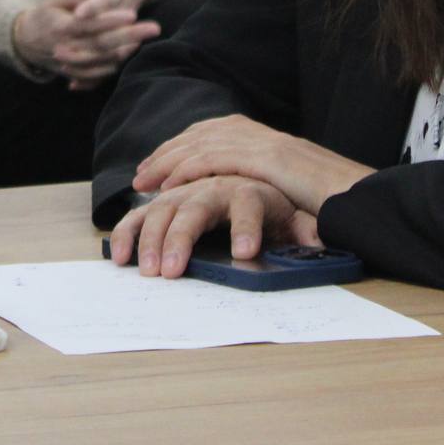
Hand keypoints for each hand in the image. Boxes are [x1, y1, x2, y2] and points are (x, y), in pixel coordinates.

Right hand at [11, 0, 160, 90]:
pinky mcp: (72, 73)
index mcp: (61, 27)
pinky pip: (95, 74)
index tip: (133, 13)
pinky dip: (112, 67)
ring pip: (101, 61)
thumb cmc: (44, 15)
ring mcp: (69, 63)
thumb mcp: (54, 0)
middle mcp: (65, 47)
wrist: (25, 41)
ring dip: (123, 52)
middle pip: (101, 44)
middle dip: (129, 36)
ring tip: (142, 41)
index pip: (90, 24)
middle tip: (154, 28)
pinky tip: (127, 56)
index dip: (111, 19)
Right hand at [107, 176, 319, 277]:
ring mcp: (193, 184)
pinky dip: (131, 224)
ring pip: (165, 201)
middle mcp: (219, 183)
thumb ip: (310, 229)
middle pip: (195, 207)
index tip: (244, 253)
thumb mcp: (303, 219)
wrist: (265, 172)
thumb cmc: (282, 205)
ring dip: (150, 234)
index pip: (248, 204)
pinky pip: (148, 204)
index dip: (246, 227)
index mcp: (254, 189)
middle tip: (169, 272)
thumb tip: (322, 241)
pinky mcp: (175, 191)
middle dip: (180, 238)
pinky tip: (121, 250)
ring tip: (140, 266)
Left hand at [134, 114, 372, 215]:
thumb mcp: (298, 190)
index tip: (159, 165)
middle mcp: (265, 135)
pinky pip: (220, 159)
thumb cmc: (340, 203)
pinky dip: (191, 169)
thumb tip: (248, 202)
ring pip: (204, 144)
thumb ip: (272, 187)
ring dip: (170, 162)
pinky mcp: (270, 159)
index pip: (215, 134)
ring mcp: (268, 144)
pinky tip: (172, 185)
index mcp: (271, 139)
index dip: (183, 148)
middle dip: (168, 152)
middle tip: (142, 174)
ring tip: (145, 181)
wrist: (369, 198)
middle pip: (202, 135)